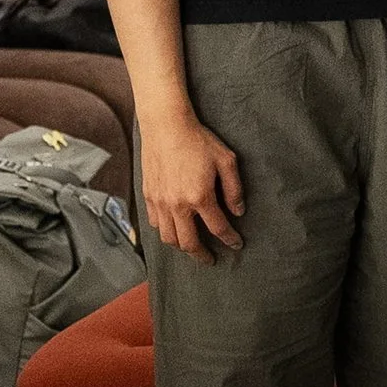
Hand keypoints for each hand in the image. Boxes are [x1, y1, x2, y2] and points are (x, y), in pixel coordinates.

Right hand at [141, 111, 243, 264]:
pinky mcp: (148, 196)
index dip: (230, 239)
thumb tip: (238, 211)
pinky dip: (165, 231)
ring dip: (181, 246)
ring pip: (168, 237)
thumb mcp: (226, 160)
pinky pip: (155, 223)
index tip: (237, 245)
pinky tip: (174, 228)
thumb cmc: (198, 140)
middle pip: (188, 243)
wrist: (166, 126)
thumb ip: (234, 189)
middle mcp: (177, 205)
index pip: (218, 228)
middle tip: (211, 259)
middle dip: (202, 256)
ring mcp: (160, 202)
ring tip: (192, 247)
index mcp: (200, 197)